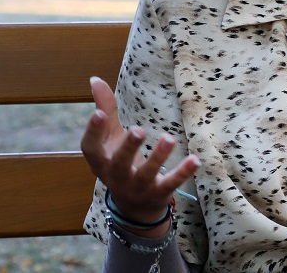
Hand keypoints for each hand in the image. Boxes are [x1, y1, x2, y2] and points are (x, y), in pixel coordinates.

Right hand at [80, 77, 199, 236]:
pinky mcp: (158, 194)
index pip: (90, 149)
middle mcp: (116, 177)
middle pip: (119, 164)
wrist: (134, 206)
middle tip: (138, 130)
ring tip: (169, 138)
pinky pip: (171, 184)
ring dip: (158, 157)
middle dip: (128, 148)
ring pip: (146, 174)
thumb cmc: (119, 162)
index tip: (98, 113)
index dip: (93, 132)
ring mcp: (137, 188)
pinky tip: (195, 160)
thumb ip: (106, 109)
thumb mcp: (111, 137)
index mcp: (101, 161)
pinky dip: (183, 173)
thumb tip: (95, 79)